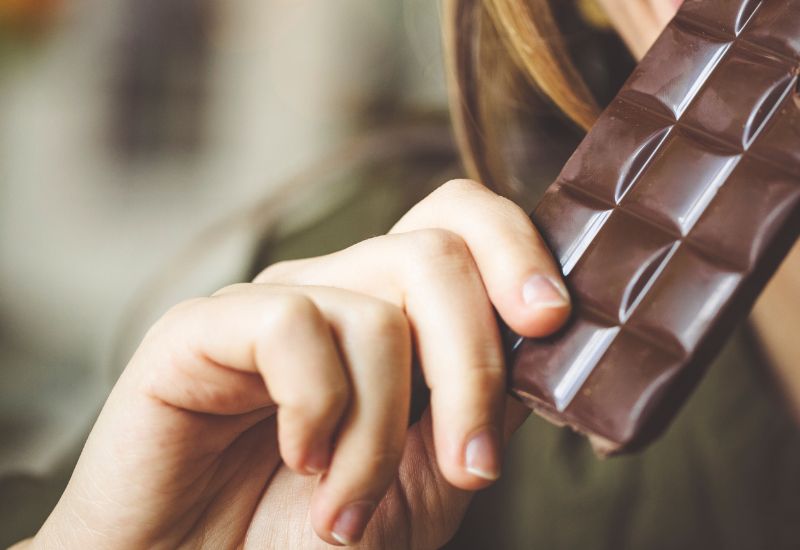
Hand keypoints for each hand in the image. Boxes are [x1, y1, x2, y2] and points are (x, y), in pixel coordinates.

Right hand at [29, 180, 570, 548]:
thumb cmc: (308, 539)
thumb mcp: (425, 482)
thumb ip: (481, 407)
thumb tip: (544, 346)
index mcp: (391, 316)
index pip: (458, 224)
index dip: (516, 250)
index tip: (552, 325)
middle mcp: (334, 294)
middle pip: (435, 252)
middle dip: (474, 366)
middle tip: (470, 466)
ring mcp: (271, 305)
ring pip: (377, 309)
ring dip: (382, 434)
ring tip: (350, 511)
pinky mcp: (201, 327)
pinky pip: (292, 325)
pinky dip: (317, 411)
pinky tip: (299, 461)